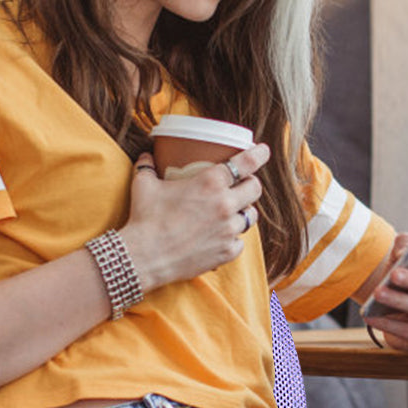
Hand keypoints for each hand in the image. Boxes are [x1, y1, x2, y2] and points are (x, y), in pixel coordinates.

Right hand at [119, 142, 269, 290]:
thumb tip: (146, 155)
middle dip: (251, 184)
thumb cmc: (145, 218)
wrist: (145, 257)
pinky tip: (222, 237)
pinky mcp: (226, 252)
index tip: (264, 150)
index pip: (246, 163)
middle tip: (242, 184)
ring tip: (233, 211)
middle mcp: (225, 204)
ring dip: (244, 211)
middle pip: (254, 189)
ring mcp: (228, 230)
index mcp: (210, 182)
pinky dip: (233, 239)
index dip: (259, 154)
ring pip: (251, 216)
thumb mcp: (144, 185)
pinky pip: (240, 242)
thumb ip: (148, 166)